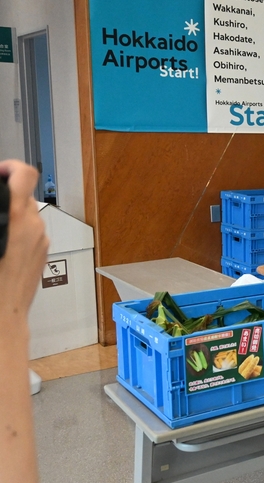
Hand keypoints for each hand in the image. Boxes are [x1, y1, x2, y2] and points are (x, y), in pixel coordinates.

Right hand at [0, 160, 48, 320]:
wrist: (3, 316)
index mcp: (18, 218)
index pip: (25, 175)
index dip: (11, 166)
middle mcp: (34, 226)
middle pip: (22, 195)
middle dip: (3, 197)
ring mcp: (40, 240)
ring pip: (24, 215)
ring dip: (8, 215)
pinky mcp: (41, 253)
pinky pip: (27, 232)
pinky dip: (13, 231)